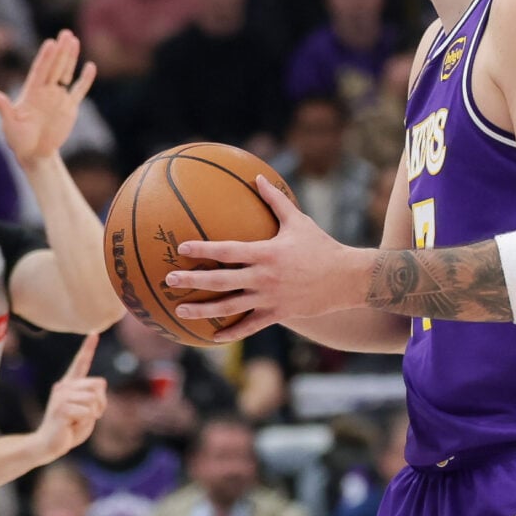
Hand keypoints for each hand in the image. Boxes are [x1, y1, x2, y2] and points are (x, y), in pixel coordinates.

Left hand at [0, 30, 97, 167]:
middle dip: (60, 51)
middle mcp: (45, 91)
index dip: (45, 58)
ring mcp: (58, 97)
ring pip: (66, 73)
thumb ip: (4, 107)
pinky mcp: (69, 107)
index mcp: (31, 92)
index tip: (51, 43)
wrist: (34, 153)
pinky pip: (79, 90)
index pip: (40, 71)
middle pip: (54, 67)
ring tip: (74, 40)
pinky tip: (90, 66)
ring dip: (70, 57)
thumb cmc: (18, 139)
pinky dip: (85, 80)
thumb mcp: (10, 124)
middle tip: (66, 33)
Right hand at [29, 331, 108, 461]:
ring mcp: (61, 396)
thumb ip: (94, 400)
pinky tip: (71, 427)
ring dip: (92, 416)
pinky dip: (84, 423)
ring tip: (77, 423)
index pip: (80, 363)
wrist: (48, 445)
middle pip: (99, 384)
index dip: (88, 348)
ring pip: (94, 400)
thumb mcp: (86, 414)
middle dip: (101, 404)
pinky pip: (87, 412)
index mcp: (70, 385)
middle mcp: (64, 386)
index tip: (94, 332)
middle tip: (89, 417)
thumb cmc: (68, 431)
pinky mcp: (61, 408)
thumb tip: (99, 386)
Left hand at [167, 175, 359, 341]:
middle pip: (220, 281)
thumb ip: (275, 200)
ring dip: (203, 310)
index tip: (181, 249)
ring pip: (230, 308)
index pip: (227, 251)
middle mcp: (263, 278)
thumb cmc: (321, 247)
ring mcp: (269, 299)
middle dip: (192, 281)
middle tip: (168, 281)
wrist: (346, 279)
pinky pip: (249, 326)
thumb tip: (256, 177)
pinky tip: (213, 337)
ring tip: (180, 311)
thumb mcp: (298, 220)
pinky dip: (231, 333)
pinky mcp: (277, 314)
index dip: (203, 250)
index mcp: (266, 253)